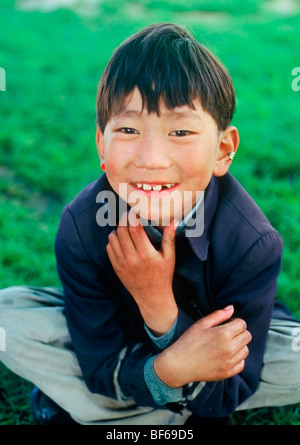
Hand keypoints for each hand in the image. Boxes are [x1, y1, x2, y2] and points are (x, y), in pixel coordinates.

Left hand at [106, 209, 177, 334]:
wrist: (152, 297)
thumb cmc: (163, 276)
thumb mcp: (170, 257)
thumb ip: (169, 238)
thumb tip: (173, 220)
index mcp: (146, 254)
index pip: (135, 229)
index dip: (133, 216)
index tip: (135, 210)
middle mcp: (132, 258)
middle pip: (121, 231)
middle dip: (124, 219)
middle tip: (128, 215)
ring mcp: (122, 263)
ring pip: (113, 238)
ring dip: (118, 229)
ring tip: (125, 227)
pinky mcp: (116, 268)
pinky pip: (109, 248)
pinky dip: (113, 240)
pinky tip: (121, 239)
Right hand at [154, 305, 251, 386]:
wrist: (179, 365)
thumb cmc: (188, 341)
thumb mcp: (201, 324)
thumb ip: (219, 315)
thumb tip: (232, 308)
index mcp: (224, 334)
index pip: (242, 324)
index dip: (235, 322)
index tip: (226, 325)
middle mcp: (230, 348)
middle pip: (247, 336)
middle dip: (239, 332)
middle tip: (226, 334)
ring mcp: (230, 362)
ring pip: (246, 350)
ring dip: (239, 345)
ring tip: (225, 345)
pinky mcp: (228, 373)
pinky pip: (241, 363)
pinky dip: (237, 359)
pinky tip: (226, 356)